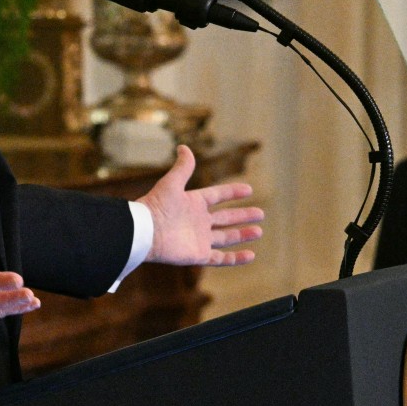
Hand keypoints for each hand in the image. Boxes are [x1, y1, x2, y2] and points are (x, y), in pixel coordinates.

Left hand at [137, 145, 263, 265]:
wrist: (145, 232)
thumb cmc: (156, 205)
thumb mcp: (172, 183)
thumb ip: (183, 167)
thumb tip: (184, 146)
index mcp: (193, 203)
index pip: (217, 196)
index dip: (232, 192)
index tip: (249, 190)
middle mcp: (198, 221)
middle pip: (225, 218)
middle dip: (243, 216)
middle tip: (261, 214)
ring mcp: (199, 239)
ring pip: (226, 237)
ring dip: (243, 234)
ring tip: (259, 231)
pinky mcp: (199, 254)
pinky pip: (221, 258)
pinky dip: (236, 258)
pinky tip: (250, 255)